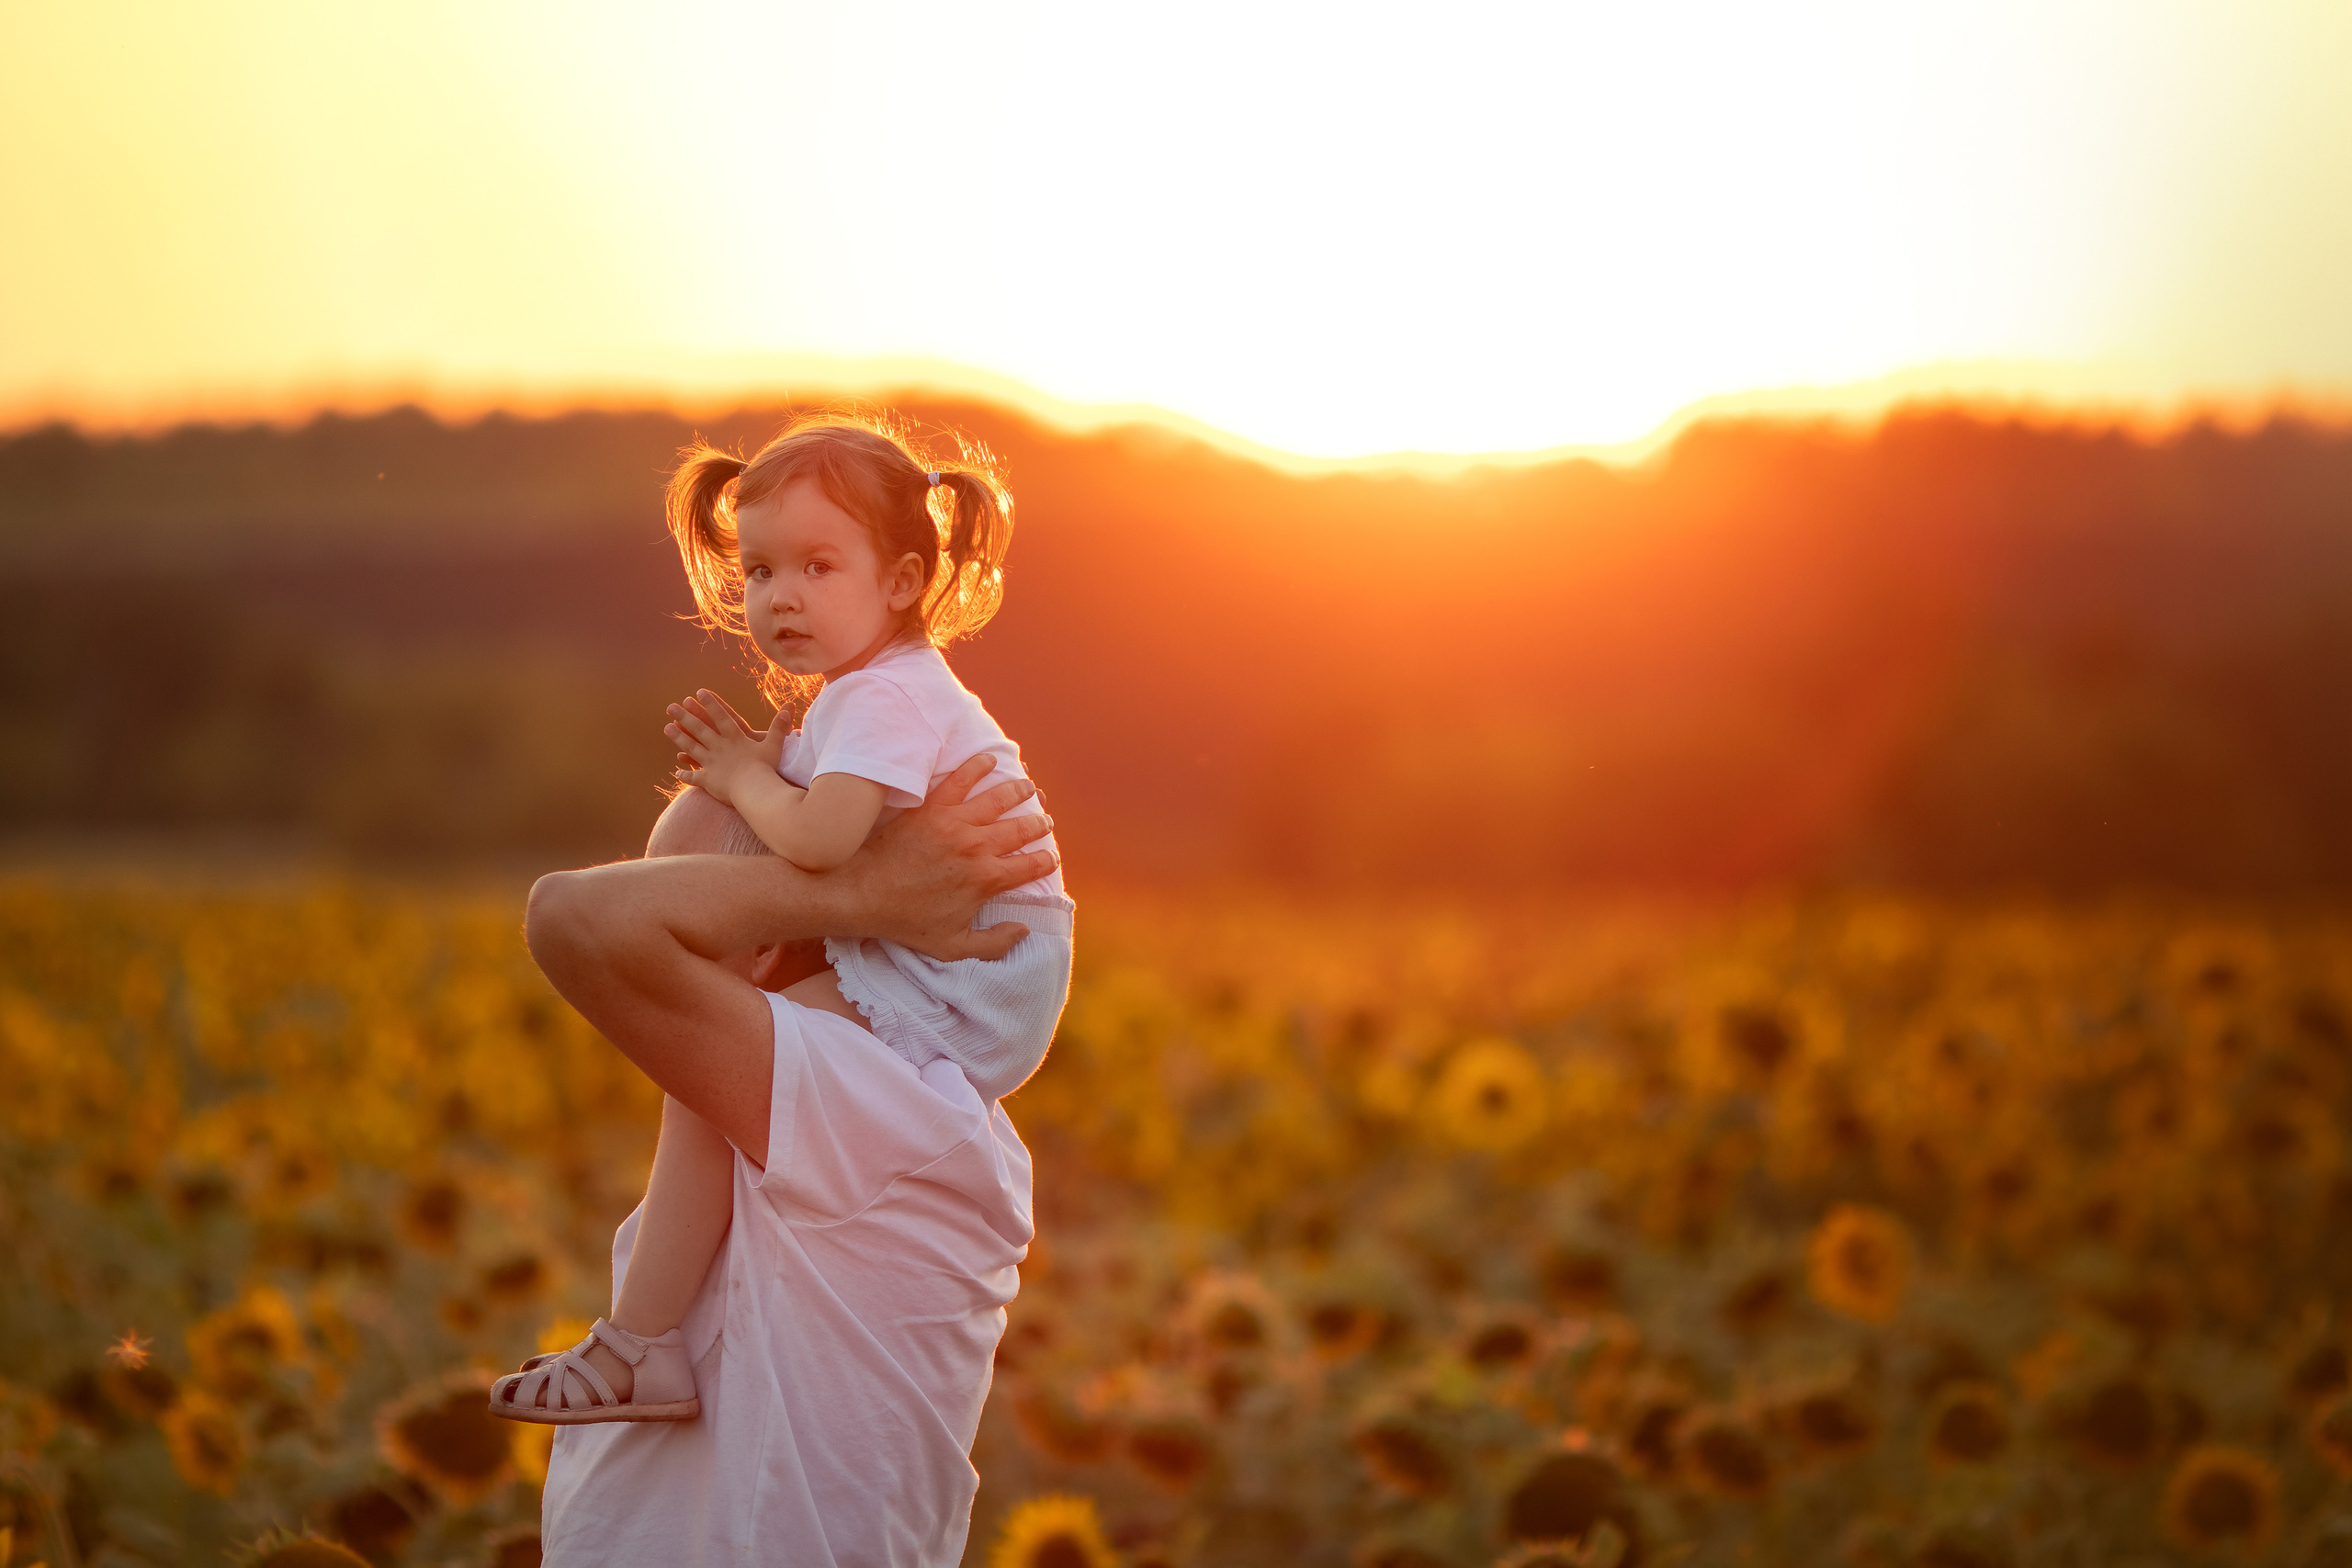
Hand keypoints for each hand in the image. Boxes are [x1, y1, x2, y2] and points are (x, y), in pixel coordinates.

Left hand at [665, 690, 784, 808]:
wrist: (754, 790)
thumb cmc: (766, 768)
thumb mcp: (775, 745)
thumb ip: (780, 726)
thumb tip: (790, 706)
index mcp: (735, 738)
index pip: (720, 717)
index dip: (710, 704)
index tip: (698, 693)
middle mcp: (719, 748)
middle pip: (699, 729)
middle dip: (685, 716)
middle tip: (671, 706)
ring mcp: (711, 763)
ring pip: (691, 748)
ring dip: (678, 737)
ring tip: (666, 727)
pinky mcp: (708, 780)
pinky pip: (694, 777)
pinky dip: (685, 773)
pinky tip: (676, 771)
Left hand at [849, 755, 1057, 961]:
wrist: (862, 894)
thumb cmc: (905, 922)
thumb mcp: (952, 947)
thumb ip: (994, 944)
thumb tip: (1023, 929)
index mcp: (986, 880)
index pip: (1031, 866)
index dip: (1046, 861)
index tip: (1051, 857)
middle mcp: (977, 847)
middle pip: (1021, 829)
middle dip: (1039, 824)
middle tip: (1045, 820)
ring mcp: (954, 823)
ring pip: (998, 799)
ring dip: (1018, 791)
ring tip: (1028, 787)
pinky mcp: (931, 808)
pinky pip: (960, 780)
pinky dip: (976, 767)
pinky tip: (988, 760)